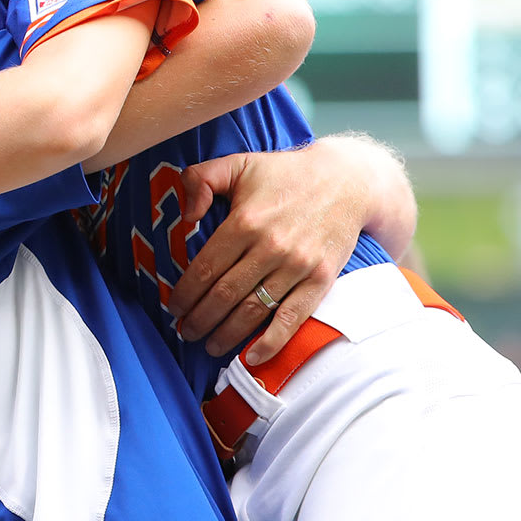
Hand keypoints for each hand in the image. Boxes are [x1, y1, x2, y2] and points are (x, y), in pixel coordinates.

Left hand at [165, 142, 369, 364]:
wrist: (347, 181)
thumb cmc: (285, 173)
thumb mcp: (238, 163)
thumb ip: (201, 179)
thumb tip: (185, 216)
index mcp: (245, 221)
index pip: (204, 269)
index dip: (184, 294)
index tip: (173, 307)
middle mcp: (270, 246)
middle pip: (224, 295)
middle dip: (199, 319)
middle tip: (185, 331)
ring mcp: (297, 265)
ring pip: (253, 310)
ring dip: (226, 334)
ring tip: (208, 344)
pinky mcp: (321, 279)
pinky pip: (292, 317)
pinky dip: (271, 342)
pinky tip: (252, 357)